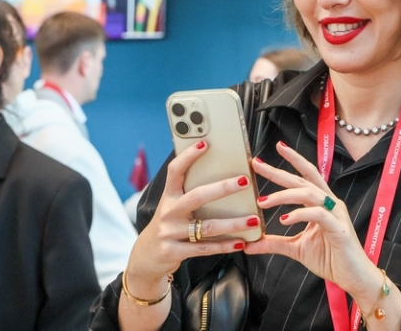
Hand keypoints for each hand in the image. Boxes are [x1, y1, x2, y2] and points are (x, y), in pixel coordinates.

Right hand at [124, 140, 260, 296]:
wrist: (146, 256)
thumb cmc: (168, 225)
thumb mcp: (172, 206)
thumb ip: (189, 193)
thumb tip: (220, 174)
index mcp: (168, 196)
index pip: (175, 171)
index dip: (188, 156)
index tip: (205, 144)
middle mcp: (168, 212)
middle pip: (197, 196)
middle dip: (223, 188)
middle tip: (244, 181)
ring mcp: (170, 232)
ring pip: (207, 226)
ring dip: (233, 223)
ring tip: (254, 219)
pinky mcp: (175, 252)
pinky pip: (205, 248)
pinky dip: (225, 245)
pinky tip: (242, 242)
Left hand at [244, 141, 376, 296]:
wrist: (354, 278)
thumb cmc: (330, 259)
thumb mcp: (296, 248)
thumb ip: (274, 243)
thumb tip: (250, 243)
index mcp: (321, 203)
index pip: (305, 176)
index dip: (292, 160)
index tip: (276, 148)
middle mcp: (330, 204)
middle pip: (303, 180)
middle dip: (279, 170)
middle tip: (257, 164)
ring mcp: (336, 215)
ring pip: (309, 193)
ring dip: (284, 195)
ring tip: (263, 202)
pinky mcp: (339, 229)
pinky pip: (318, 214)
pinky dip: (300, 214)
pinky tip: (285, 219)